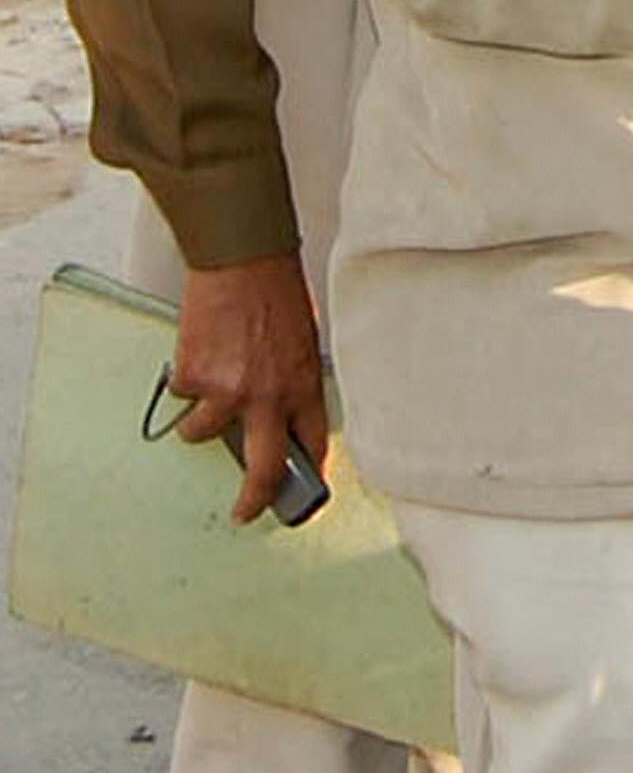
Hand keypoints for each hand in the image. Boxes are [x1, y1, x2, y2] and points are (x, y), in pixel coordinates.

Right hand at [170, 253, 326, 526]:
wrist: (242, 259)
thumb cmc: (275, 291)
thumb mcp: (302, 341)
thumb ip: (291, 380)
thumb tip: (279, 412)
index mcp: (303, 384)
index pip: (311, 442)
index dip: (308, 469)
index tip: (299, 487)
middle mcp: (268, 396)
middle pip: (263, 468)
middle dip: (254, 499)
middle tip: (246, 512)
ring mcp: (227, 392)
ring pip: (203, 433)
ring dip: (200, 418)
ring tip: (208, 382)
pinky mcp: (193, 379)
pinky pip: (182, 395)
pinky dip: (185, 380)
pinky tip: (199, 349)